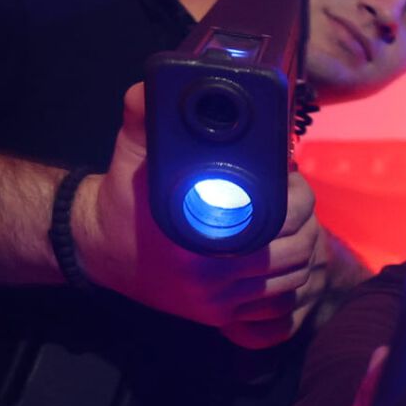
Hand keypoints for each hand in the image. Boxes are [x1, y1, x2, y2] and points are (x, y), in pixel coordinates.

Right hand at [72, 83, 323, 346]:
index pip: (277, 220)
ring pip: (293, 281)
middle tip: (296, 199)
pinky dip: (288, 287)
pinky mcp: (219, 318)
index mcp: (194, 237)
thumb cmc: (123, 198)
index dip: (296, 198)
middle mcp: (208, 277)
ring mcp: (215, 302)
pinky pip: (276, 312)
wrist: (99, 249)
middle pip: (296, 251)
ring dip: (303, 252)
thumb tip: (147, 87)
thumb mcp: (131, 155)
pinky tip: (280, 262)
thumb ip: (143, 118)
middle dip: (306, 222)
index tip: (290, 180)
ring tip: (291, 225)